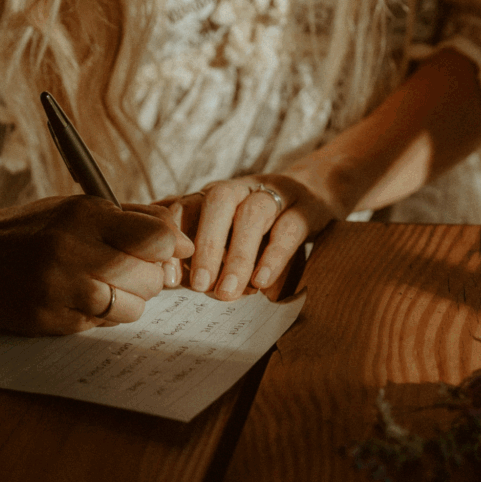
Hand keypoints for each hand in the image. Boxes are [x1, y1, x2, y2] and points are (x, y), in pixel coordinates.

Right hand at [0, 197, 193, 334]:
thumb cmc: (36, 227)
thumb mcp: (80, 208)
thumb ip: (133, 219)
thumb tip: (183, 241)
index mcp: (85, 216)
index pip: (157, 237)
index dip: (172, 247)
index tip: (169, 249)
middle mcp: (73, 251)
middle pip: (150, 277)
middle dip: (151, 276)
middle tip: (131, 269)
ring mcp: (59, 289)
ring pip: (133, 308)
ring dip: (129, 301)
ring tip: (107, 286)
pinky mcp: (49, 321)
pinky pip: (102, 326)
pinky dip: (102, 315)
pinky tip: (81, 299)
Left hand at [158, 175, 340, 300]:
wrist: (314, 194)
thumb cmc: (259, 225)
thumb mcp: (228, 233)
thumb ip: (199, 250)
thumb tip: (166, 278)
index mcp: (213, 195)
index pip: (186, 206)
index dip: (174, 240)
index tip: (169, 279)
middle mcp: (240, 188)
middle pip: (218, 202)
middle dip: (206, 244)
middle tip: (199, 286)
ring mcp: (274, 194)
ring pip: (253, 214)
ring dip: (238, 255)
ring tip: (227, 292)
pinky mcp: (306, 208)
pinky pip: (289, 229)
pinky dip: (274, 256)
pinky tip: (262, 282)